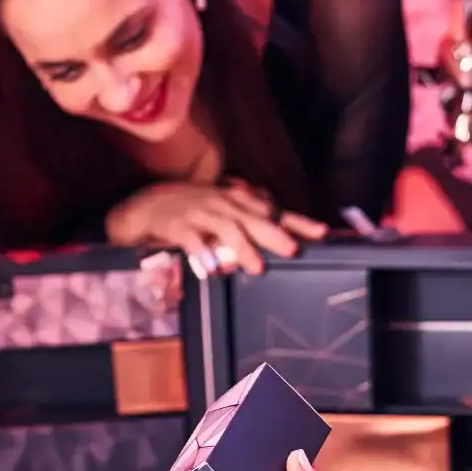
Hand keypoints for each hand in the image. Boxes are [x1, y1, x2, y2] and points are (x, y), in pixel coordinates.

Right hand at [106, 180, 326, 274]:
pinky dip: (202, 254)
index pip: (275, 211)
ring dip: (243, 247)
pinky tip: (211, 269)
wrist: (150, 205)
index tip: (322, 233)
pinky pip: (192, 240)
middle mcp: (224, 204)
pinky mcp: (179, 225)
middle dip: (274, 234)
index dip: (298, 221)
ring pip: (227, 229)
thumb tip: (287, 234)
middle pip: (255, 219)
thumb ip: (252, 220)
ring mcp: (201, 213)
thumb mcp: (226, 209)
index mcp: (239, 201)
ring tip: (256, 267)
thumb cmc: (194, 209)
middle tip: (292, 250)